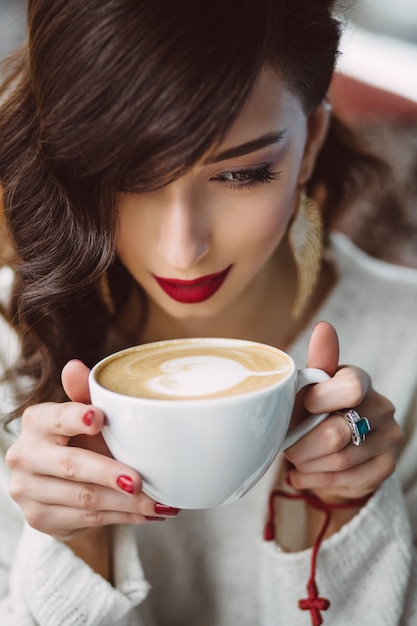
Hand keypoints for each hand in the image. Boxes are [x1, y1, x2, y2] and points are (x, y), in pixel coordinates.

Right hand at [6, 360, 177, 543]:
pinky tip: (148, 514)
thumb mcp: (86, 415)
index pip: (56, 418)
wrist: (61, 483)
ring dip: (127, 503)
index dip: (77, 418)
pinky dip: (123, 517)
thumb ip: (84, 393)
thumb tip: (75, 366)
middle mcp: (24, 456)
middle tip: (139, 480)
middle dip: (109, 474)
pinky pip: (88, 520)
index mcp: (35, 422)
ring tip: (159, 501)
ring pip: (84, 499)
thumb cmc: (80, 439)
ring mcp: (28, 491)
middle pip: (72, 466)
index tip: (99, 419)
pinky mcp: (41, 519)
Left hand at [284, 322, 402, 502]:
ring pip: (339, 461)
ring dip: (307, 464)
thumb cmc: (317, 408)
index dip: (320, 401)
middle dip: (302, 444)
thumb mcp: (312, 385)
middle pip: (337, 433)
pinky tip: (303, 474)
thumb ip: (319, 362)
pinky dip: (315, 480)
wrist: (333, 445)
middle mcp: (381, 407)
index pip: (351, 388)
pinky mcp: (386, 466)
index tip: (303, 406)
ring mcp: (388, 439)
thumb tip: (324, 328)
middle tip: (288, 445)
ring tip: (296, 459)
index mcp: (360, 380)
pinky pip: (345, 481)